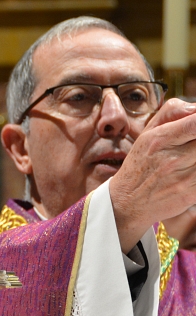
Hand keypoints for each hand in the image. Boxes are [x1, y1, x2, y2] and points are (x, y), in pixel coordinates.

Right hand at [110, 98, 195, 251]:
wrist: (127, 202)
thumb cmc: (140, 164)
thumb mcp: (147, 133)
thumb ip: (172, 113)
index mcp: (160, 139)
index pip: (195, 123)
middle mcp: (174, 158)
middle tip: (191, 144)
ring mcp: (185, 177)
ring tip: (190, 156)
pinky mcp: (192, 194)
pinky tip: (191, 169)